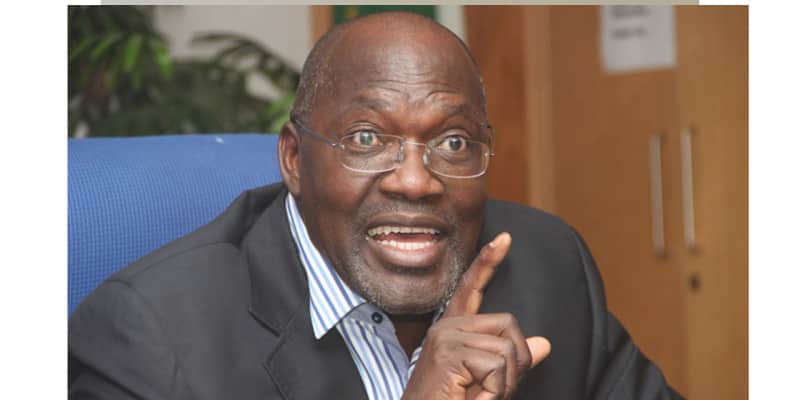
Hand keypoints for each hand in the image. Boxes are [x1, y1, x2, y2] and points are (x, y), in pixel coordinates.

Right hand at [402, 233, 550, 399]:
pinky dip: (494, 392)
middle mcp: (447, 328)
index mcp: (453, 330)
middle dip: (515, 363)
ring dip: (503, 385)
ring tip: (478, 398)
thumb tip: (544, 343)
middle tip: (491, 390)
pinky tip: (473, 399)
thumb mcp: (487, 381)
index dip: (488, 262)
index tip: (505, 239)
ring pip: (507, 351)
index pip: (472, 289)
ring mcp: (446, 338)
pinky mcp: (448, 354)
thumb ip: (511, 361)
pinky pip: (496, 366)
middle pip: (508, 324)